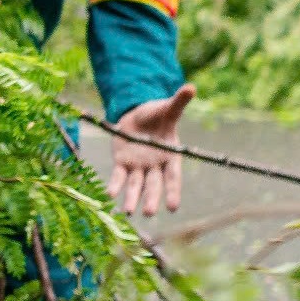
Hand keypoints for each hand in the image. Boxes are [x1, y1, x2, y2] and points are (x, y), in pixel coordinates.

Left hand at [107, 84, 194, 216]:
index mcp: (170, 156)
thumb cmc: (156, 115)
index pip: (172, 177)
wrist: (136, 115)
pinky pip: (118, 177)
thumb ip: (178, 102)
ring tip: (128, 212)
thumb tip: (191, 87)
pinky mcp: (122, 163)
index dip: (173, 192)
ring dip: (132, 199)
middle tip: (149, 213)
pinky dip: (114, 186)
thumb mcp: (166, 108)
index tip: (173, 207)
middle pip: (154, 185)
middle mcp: (154, 166)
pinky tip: (109, 195)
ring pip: (136, 185)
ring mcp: (137, 167)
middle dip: (151, 199)